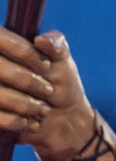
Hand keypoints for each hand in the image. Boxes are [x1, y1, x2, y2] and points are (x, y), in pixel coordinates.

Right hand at [0, 28, 95, 156]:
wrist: (63, 116)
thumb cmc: (59, 82)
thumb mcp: (62, 60)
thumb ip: (55, 43)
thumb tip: (41, 40)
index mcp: (3, 48)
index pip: (1, 39)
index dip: (25, 52)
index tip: (47, 66)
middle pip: (1, 68)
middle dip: (29, 82)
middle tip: (48, 90)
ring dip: (26, 104)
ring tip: (43, 109)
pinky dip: (18, 120)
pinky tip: (31, 121)